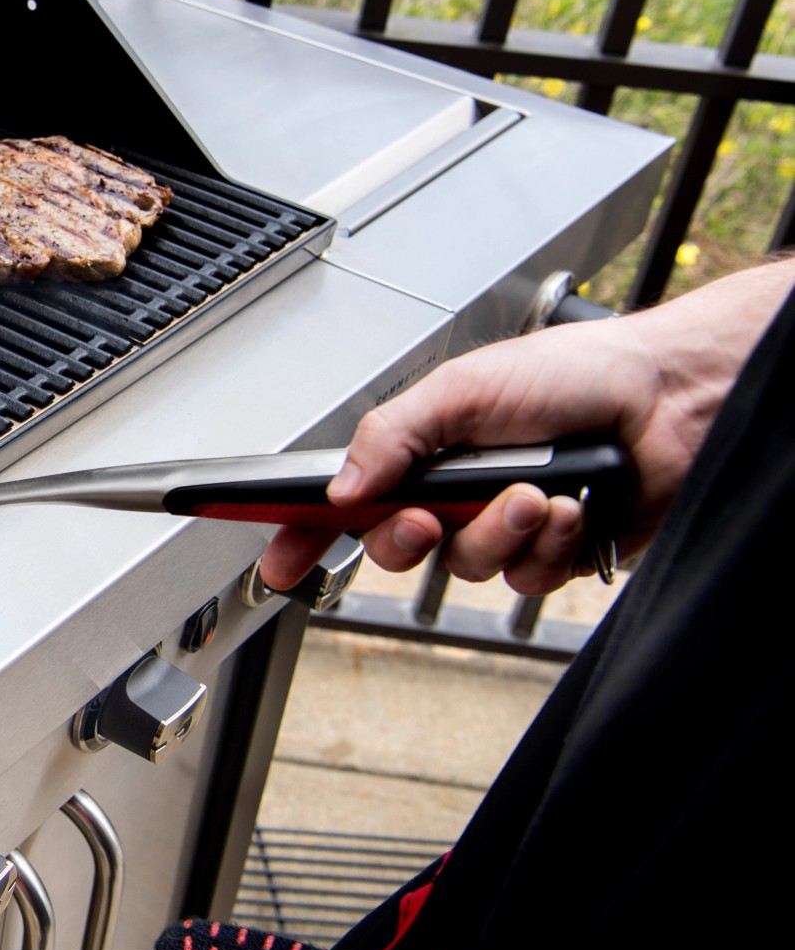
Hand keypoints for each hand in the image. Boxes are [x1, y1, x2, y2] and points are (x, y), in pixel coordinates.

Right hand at [261, 261, 794, 595]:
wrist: (672, 398)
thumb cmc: (579, 372)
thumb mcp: (465, 388)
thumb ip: (393, 434)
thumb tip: (343, 485)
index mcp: (421, 447)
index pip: (342, 499)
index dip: (301, 531)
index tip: (276, 558)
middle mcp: (453, 490)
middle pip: (392, 545)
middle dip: (404, 536)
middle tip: (422, 516)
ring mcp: (499, 524)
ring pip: (463, 564)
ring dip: (496, 531)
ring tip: (530, 493)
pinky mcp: (547, 552)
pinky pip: (521, 576)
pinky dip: (544, 542)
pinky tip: (565, 507)